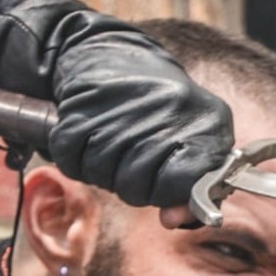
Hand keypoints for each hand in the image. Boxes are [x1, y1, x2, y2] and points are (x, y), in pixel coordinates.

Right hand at [47, 24, 234, 211]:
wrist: (112, 55)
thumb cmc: (164, 107)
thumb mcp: (197, 137)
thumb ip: (195, 184)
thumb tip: (174, 220)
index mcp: (203, 122)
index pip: (186, 183)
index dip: (172, 198)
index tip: (167, 195)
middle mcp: (164, 112)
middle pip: (137, 187)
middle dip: (135, 187)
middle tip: (136, 165)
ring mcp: (120, 111)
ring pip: (103, 176)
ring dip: (105, 173)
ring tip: (116, 148)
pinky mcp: (79, 110)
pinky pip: (72, 162)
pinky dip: (77, 160)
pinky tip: (91, 140)